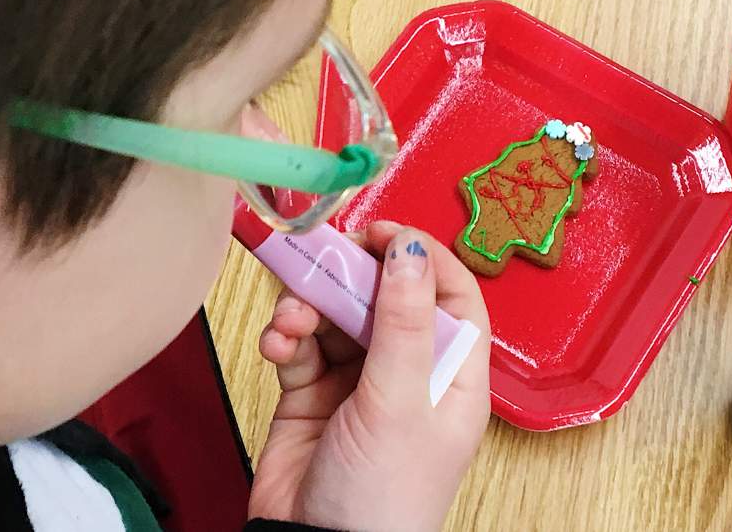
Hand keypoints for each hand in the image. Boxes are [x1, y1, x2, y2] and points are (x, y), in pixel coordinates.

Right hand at [249, 220, 490, 531]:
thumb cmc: (382, 498)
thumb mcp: (400, 401)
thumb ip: (404, 321)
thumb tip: (411, 249)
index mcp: (452, 377)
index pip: (452, 297)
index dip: (422, 258)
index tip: (385, 233)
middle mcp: (409, 375)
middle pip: (386, 298)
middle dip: (352, 277)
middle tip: (325, 258)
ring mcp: (358, 384)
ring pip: (336, 315)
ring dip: (310, 307)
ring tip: (292, 320)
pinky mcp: (312, 393)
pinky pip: (301, 343)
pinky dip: (287, 335)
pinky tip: (278, 343)